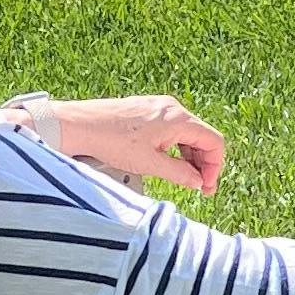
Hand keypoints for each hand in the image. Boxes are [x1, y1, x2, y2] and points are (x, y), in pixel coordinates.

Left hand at [50, 96, 227, 193]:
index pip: (213, 141)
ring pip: (186, 134)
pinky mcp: (147, 111)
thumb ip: (179, 174)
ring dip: (188, 157)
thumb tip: (197, 182)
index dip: (214, 166)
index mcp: (177, 118)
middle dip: (203, 163)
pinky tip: (166, 162)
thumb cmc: (111, 141)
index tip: (206, 186)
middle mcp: (172, 108)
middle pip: (202, 137)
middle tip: (197, 186)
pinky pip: (172, 129)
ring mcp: (159, 108)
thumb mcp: (149, 163)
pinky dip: (175, 147)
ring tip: (181, 177)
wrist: (79, 125)